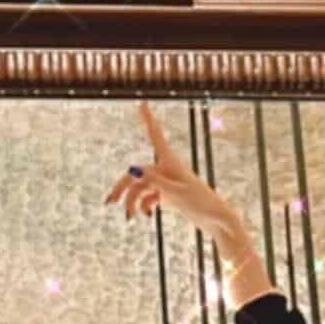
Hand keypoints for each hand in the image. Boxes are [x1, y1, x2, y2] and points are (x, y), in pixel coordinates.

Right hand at [105, 103, 246, 254]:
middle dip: (122, 187)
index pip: (155, 135)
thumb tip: (132, 168)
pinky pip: (148, 196)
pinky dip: (144, 205)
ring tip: (129, 219)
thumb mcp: (176, 193)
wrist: (216, 220)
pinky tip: (147, 215)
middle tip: (109, 202)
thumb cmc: (201, 204)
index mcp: (171, 162)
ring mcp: (166, 182)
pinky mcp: (168, 195)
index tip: (143, 103)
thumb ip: (154, 181)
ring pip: (139, 187)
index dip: (148, 119)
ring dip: (132, 201)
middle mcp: (166, 169)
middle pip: (136, 173)